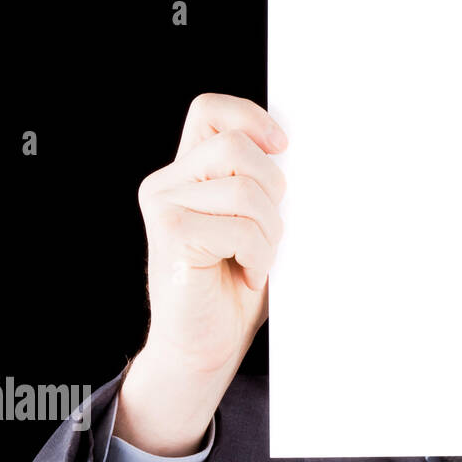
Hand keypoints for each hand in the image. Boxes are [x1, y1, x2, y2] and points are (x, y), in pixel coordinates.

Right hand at [115, 93, 287, 454]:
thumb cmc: (232, 292)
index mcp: (187, 175)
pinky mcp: (171, 233)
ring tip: (255, 261)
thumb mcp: (255, 228)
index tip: (283, 150)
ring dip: (268, 234)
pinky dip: (257, 257)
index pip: (210, 112)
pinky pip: (240, 228)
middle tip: (269, 235)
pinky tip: (245, 276)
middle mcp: (168, 183)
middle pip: (237, 147)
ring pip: (245, 190)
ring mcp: (164, 206)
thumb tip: (297, 157)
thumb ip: (261, 188)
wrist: (203, 350)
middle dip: (272, 192)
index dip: (250, 118)